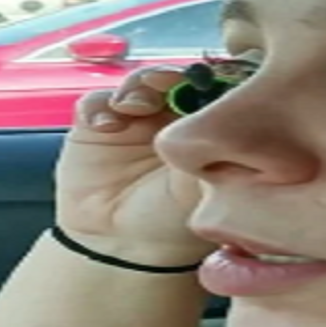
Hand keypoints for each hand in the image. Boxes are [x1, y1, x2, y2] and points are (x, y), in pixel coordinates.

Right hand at [54, 65, 216, 265]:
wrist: (123, 250)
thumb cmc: (175, 223)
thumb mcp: (208, 185)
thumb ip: (217, 147)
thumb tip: (232, 112)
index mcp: (201, 127)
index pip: (207, 87)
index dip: (205, 80)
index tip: (205, 84)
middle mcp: (167, 118)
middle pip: (170, 77)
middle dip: (168, 76)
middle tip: (166, 84)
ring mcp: (130, 120)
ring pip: (135, 82)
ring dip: (136, 86)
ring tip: (133, 105)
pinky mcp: (93, 128)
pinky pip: (94, 103)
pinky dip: (99, 107)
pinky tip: (105, 125)